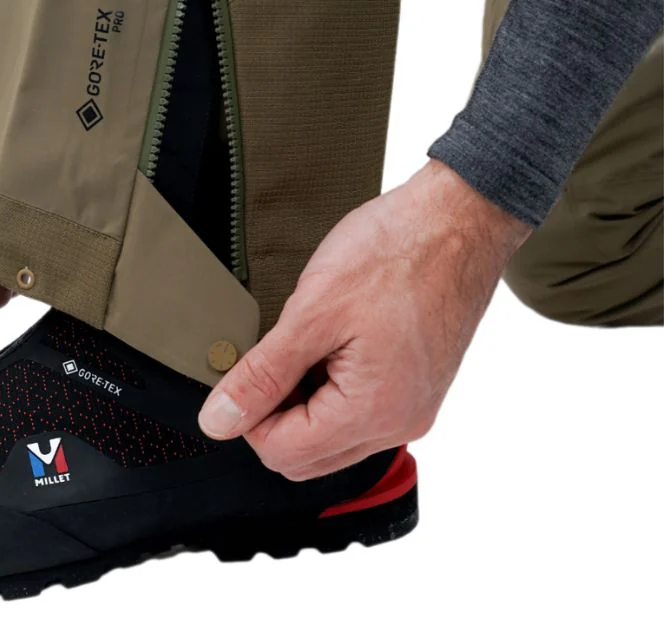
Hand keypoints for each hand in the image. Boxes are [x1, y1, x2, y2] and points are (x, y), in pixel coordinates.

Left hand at [197, 160, 530, 478]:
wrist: (456, 221)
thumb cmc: (394, 254)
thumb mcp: (312, 312)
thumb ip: (263, 375)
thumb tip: (220, 420)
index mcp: (373, 412)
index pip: (283, 453)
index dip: (247, 415)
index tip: (243, 368)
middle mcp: (400, 423)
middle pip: (308, 455)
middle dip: (275, 412)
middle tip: (272, 352)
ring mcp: (413, 407)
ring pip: (333, 435)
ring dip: (304, 399)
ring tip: (306, 339)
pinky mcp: (418, 387)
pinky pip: (361, 411)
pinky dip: (333, 387)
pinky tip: (331, 339)